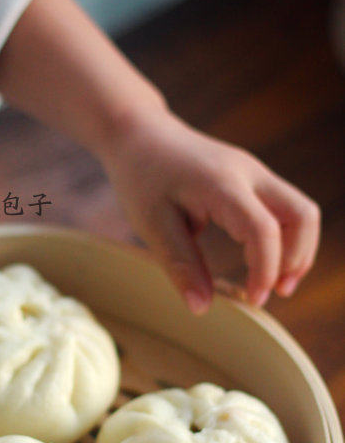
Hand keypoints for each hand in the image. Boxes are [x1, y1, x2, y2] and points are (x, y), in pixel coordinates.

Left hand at [102, 108, 319, 312]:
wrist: (141, 134)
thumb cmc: (142, 177)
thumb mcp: (152, 225)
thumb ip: (180, 265)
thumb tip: (201, 307)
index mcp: (221, 184)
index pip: (263, 229)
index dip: (266, 269)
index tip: (253, 299)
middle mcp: (249, 173)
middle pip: (302, 215)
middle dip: (297, 259)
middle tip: (273, 292)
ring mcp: (255, 173)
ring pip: (301, 212)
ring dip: (296, 250)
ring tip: (271, 283)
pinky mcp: (253, 179)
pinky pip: (285, 209)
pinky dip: (284, 239)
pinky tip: (260, 262)